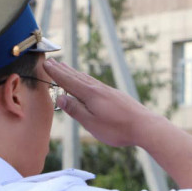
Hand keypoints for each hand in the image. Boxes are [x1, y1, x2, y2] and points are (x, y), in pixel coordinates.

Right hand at [43, 58, 157, 147]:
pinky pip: (96, 83)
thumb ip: (76, 110)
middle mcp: (98, 89)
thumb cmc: (118, 129)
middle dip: (63, 70)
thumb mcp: (92, 124)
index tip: (45, 64)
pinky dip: (86, 79)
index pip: (68, 81)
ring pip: (87, 79)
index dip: (55, 73)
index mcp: (90, 95)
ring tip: (66, 67)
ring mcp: (108, 91)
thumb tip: (61, 97)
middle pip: (76, 77)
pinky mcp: (116, 95)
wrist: (145, 126)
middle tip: (51, 61)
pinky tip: (88, 81)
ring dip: (74, 73)